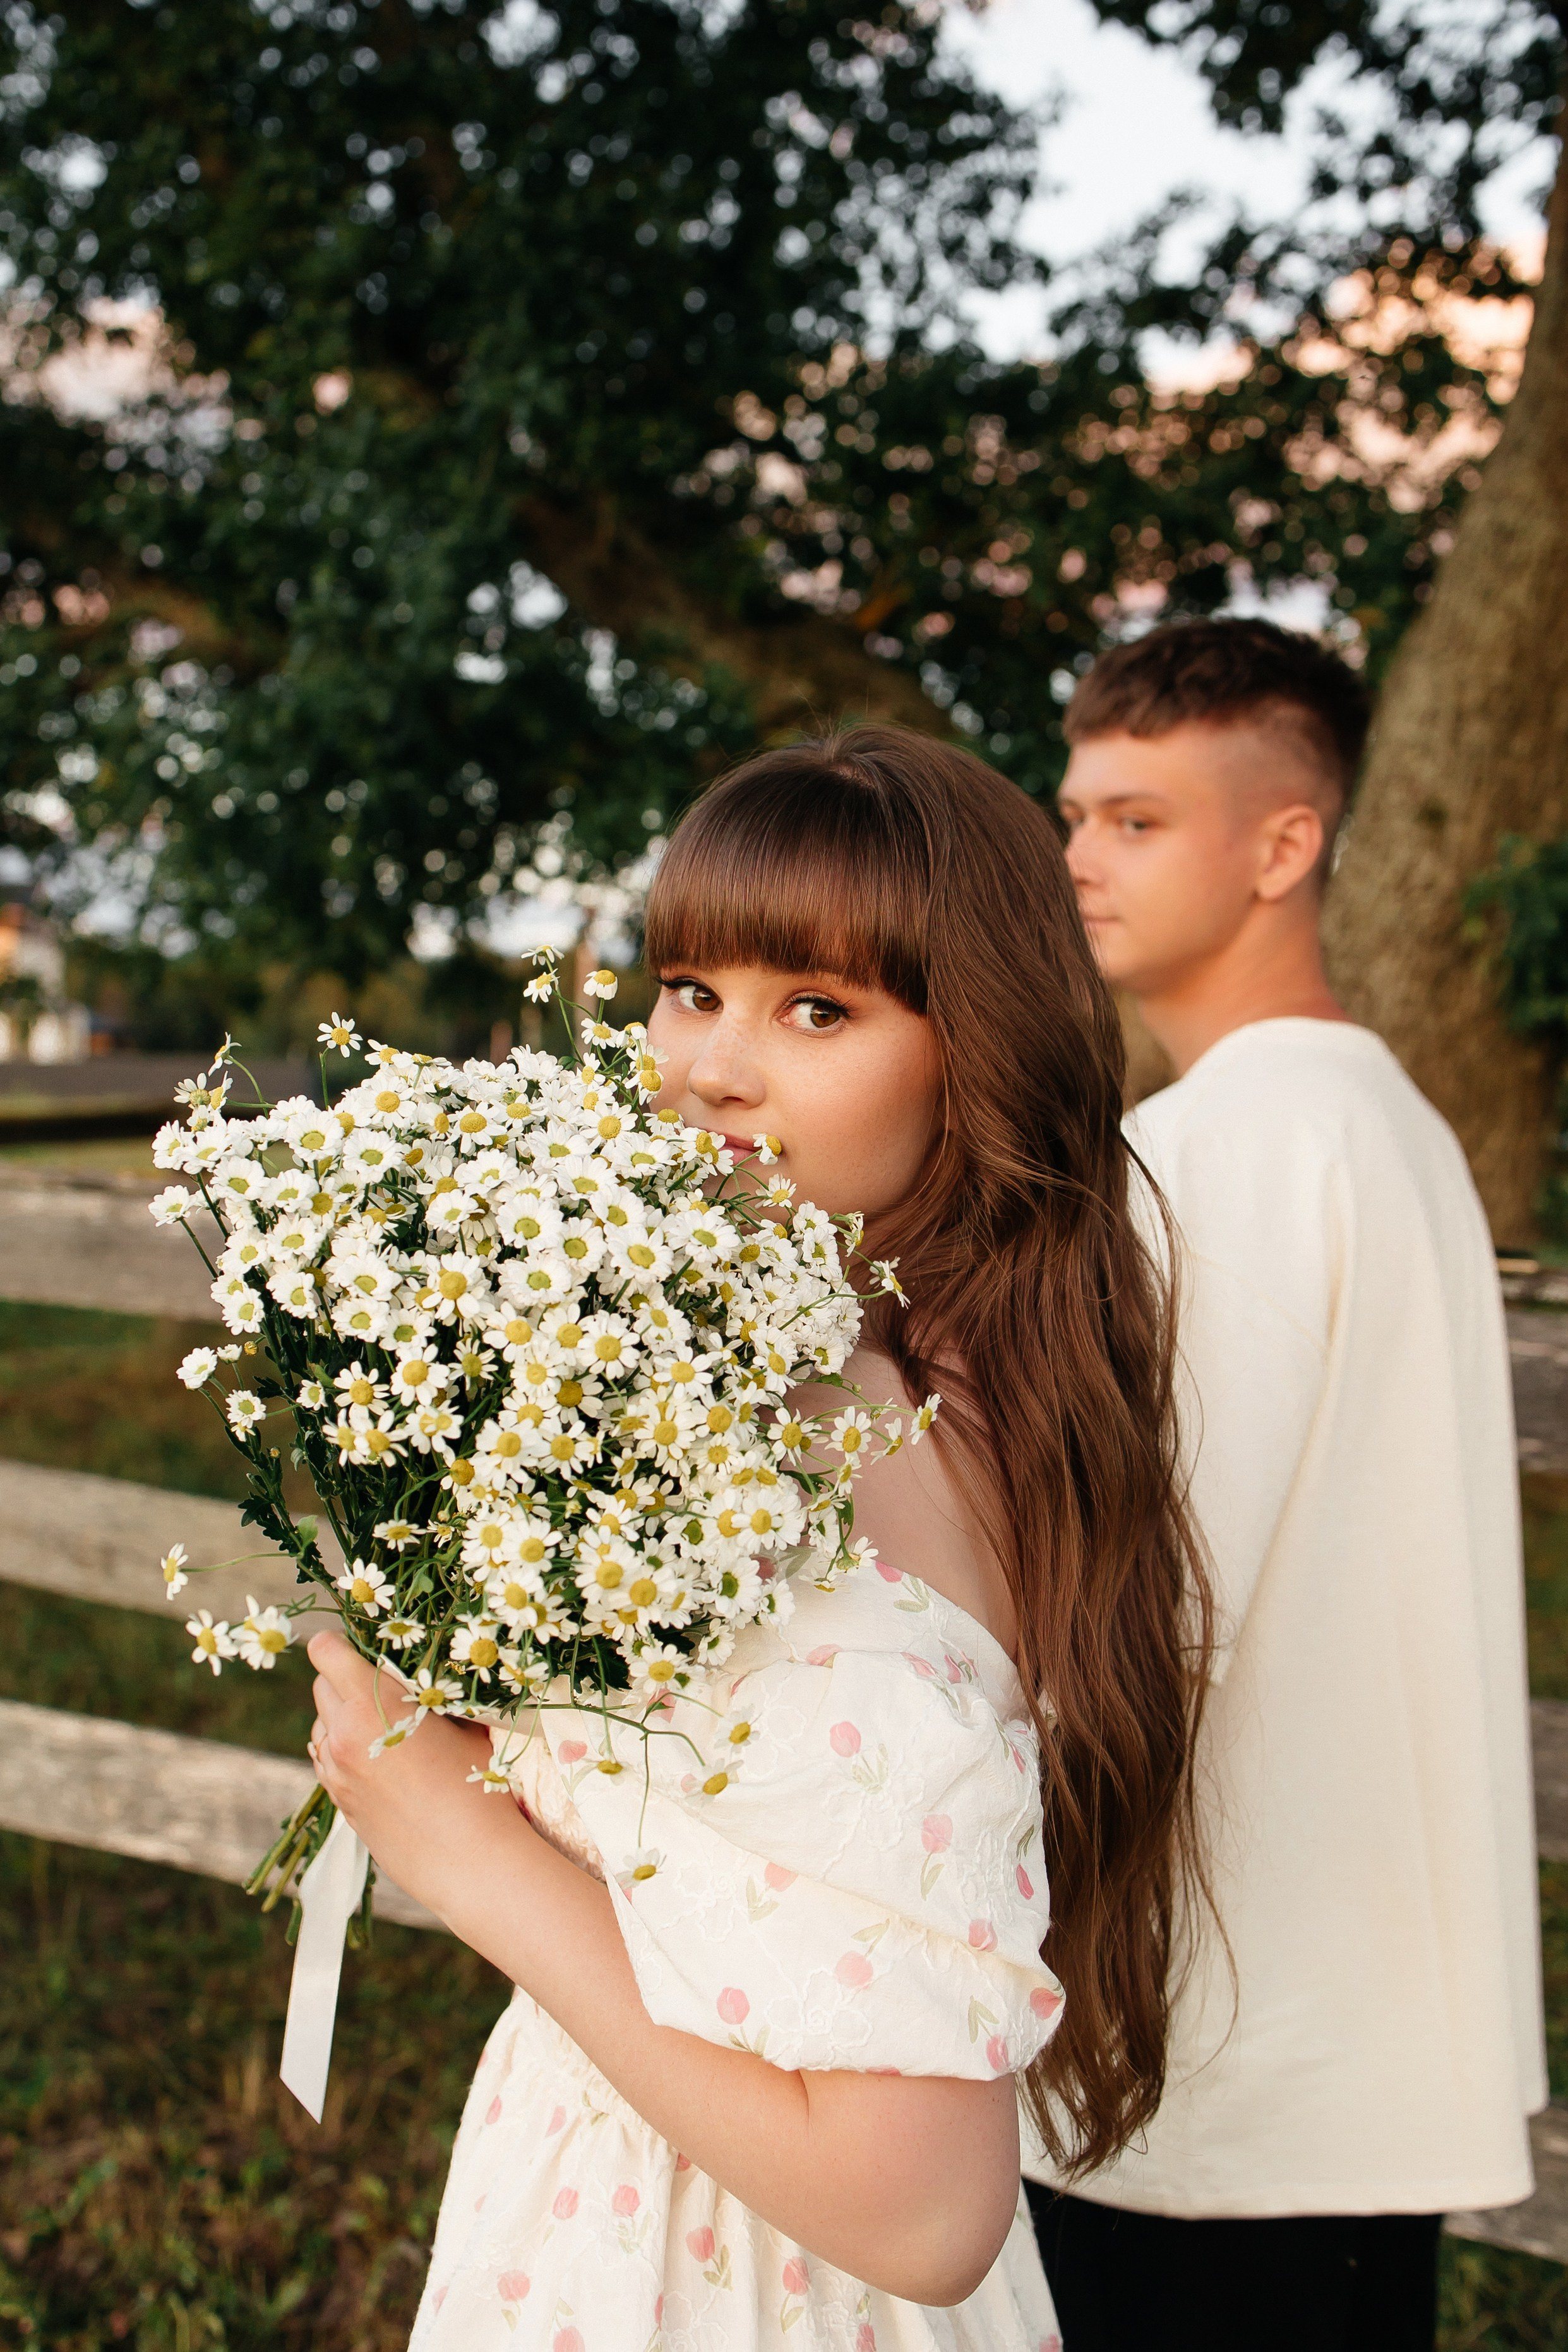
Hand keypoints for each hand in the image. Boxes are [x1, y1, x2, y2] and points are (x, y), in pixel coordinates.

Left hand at [306, 1626, 512, 1917]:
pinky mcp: (338, 1801)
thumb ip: (434, 1696)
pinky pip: (326, 1760)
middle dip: (344, 1679)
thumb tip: (430, 1678)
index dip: (337, 1643)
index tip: (357, 1646)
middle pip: (320, 1686)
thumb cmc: (477, 1785)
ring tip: (382, 1727)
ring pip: (320, 1725)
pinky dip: (342, 1751)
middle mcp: (343, 1734)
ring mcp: (336, 1771)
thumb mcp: (464, 1724)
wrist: (469, 1859)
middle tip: (380, 1686)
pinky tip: (377, 1760)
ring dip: (341, 1717)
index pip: (326, 1652)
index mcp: (373, 1703)